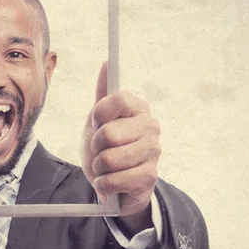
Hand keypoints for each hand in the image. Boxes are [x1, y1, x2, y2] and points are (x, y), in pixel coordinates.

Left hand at [82, 61, 160, 228]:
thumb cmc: (106, 149)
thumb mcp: (98, 121)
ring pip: (108, 159)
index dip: (98, 115)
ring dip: (98, 169)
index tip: (97, 125)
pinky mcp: (150, 177)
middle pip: (107, 133)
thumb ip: (103, 94)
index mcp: (138, 108)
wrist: (115, 184)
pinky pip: (114, 180)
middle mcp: (150, 126)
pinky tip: (110, 184)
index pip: (115, 99)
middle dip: (95, 148)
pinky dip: (104, 185)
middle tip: (100, 152)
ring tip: (106, 169)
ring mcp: (153, 151)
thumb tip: (106, 63)